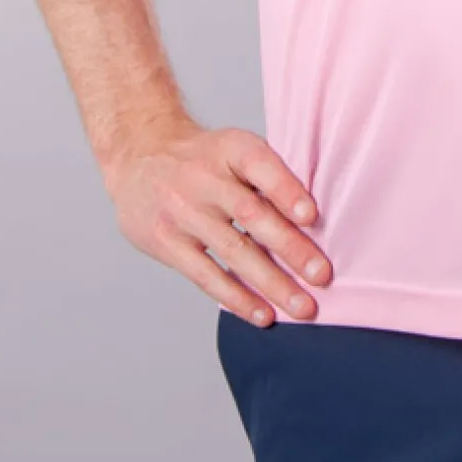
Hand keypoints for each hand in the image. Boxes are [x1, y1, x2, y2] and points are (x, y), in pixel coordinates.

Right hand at [102, 117, 330, 326]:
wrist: (139, 155)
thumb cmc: (205, 157)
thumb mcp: (234, 147)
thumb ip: (269, 174)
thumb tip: (315, 218)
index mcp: (230, 148)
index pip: (260, 166)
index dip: (286, 190)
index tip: (312, 216)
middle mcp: (204, 179)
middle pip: (251, 215)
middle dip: (290, 247)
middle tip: (321, 274)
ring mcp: (183, 213)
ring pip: (233, 251)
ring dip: (271, 283)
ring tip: (302, 306)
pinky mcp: (166, 243)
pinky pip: (206, 275)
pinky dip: (237, 298)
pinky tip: (263, 314)